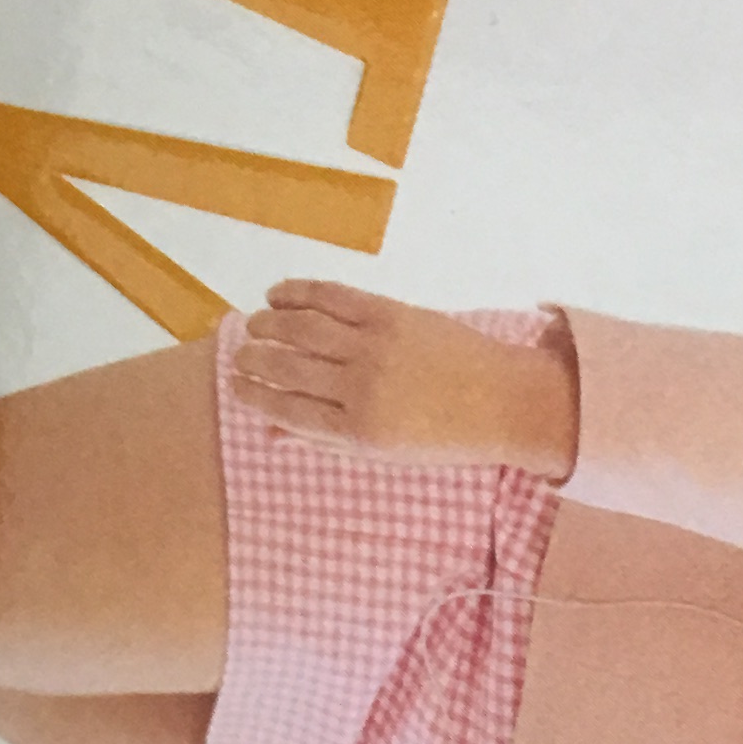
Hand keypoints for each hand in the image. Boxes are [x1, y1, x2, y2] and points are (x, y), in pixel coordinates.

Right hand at [230, 282, 578, 477]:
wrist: (506, 401)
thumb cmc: (444, 435)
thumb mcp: (383, 452)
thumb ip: (325, 440)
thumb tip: (270, 434)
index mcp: (357, 432)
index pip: (286, 410)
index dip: (254, 396)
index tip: (236, 384)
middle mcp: (360, 389)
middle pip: (287, 368)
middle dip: (255, 359)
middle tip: (240, 353)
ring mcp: (375, 348)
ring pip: (301, 329)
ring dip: (268, 323)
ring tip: (255, 325)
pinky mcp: (392, 314)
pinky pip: (332, 297)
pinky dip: (299, 291)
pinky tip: (278, 293)